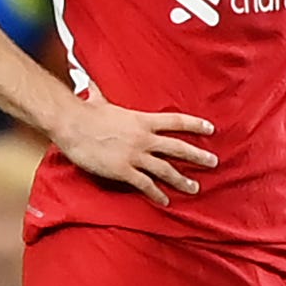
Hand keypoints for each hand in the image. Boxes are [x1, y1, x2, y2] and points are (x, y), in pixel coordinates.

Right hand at [54, 81, 216, 206]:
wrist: (72, 125)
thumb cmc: (85, 112)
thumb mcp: (99, 100)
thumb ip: (101, 94)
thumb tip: (91, 83)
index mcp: (142, 120)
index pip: (176, 122)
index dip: (195, 125)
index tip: (211, 129)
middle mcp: (144, 138)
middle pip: (178, 148)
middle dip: (198, 156)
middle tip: (214, 162)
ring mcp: (135, 155)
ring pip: (166, 170)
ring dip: (182, 180)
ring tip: (195, 188)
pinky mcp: (124, 171)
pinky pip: (145, 185)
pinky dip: (157, 194)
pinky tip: (165, 201)